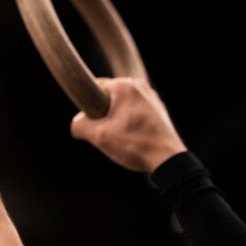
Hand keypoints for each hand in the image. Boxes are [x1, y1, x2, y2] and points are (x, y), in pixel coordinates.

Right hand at [71, 77, 186, 172]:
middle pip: (108, 96)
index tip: (94, 124)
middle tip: (107, 133)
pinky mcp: (158, 109)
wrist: (168, 160)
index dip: (88, 106)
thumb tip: (77, 123)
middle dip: (103, 114)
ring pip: (122, 105)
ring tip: (122, 138)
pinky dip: (130, 123)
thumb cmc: (134, 145)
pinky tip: (134, 138)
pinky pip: (135, 111)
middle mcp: (139, 85)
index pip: (94, 86)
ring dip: (116, 119)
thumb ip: (79, 125)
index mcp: (124, 86)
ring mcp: (151, 97)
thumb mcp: (98, 136)